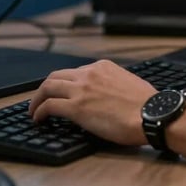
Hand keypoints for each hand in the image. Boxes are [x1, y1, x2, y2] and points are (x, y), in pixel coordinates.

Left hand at [27, 60, 156, 144]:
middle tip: (40, 99)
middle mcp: (89, 73)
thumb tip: (109, 94)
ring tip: (34, 110)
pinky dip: (40, 111)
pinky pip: (49, 106)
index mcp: (102, 66)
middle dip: (45, 88)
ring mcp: (82, 89)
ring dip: (37, 99)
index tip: (62, 93)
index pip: (75, 72)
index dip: (65, 84)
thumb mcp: (129, 82)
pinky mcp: (77, 108)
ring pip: (48, 87)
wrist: (151, 114)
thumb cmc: (146, 105)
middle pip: (56, 75)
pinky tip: (39, 119)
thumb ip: (113, 83)